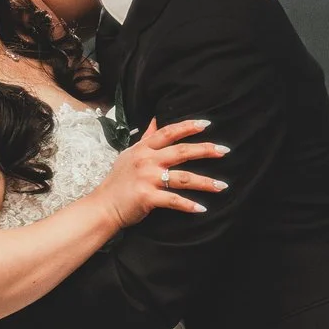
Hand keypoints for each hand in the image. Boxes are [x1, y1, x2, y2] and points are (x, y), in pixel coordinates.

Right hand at [95, 118, 227, 228]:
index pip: (169, 133)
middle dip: (205, 150)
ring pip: (183, 177)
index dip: (188, 127)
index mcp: (143, 149)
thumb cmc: (117, 181)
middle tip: (225, 151)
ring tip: (222, 186)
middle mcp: (146, 161)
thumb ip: (146, 138)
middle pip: (181, 152)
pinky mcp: (147, 197)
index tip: (207, 124)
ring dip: (205, 182)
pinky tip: (202, 208)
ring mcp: (147, 178)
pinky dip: (188, 205)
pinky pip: (173, 200)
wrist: (103, 206)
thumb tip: (155, 120)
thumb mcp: (129, 154)